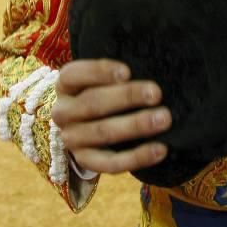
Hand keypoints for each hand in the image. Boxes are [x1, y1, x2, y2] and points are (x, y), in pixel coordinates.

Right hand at [52, 59, 170, 174]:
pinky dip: (137, 157)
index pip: (75, 75)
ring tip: (163, 119)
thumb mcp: (101, 78)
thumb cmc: (102, 91)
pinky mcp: (85, 161)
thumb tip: (151, 63)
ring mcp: (72, 138)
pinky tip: (160, 149)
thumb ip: (119, 73)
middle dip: (127, 97)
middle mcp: (63, 112)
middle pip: (92, 103)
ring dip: (135, 125)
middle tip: (156, 93)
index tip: (127, 72)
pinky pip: (110, 163)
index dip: (100, 72)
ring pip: (102, 133)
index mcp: (65, 85)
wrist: (85, 126)